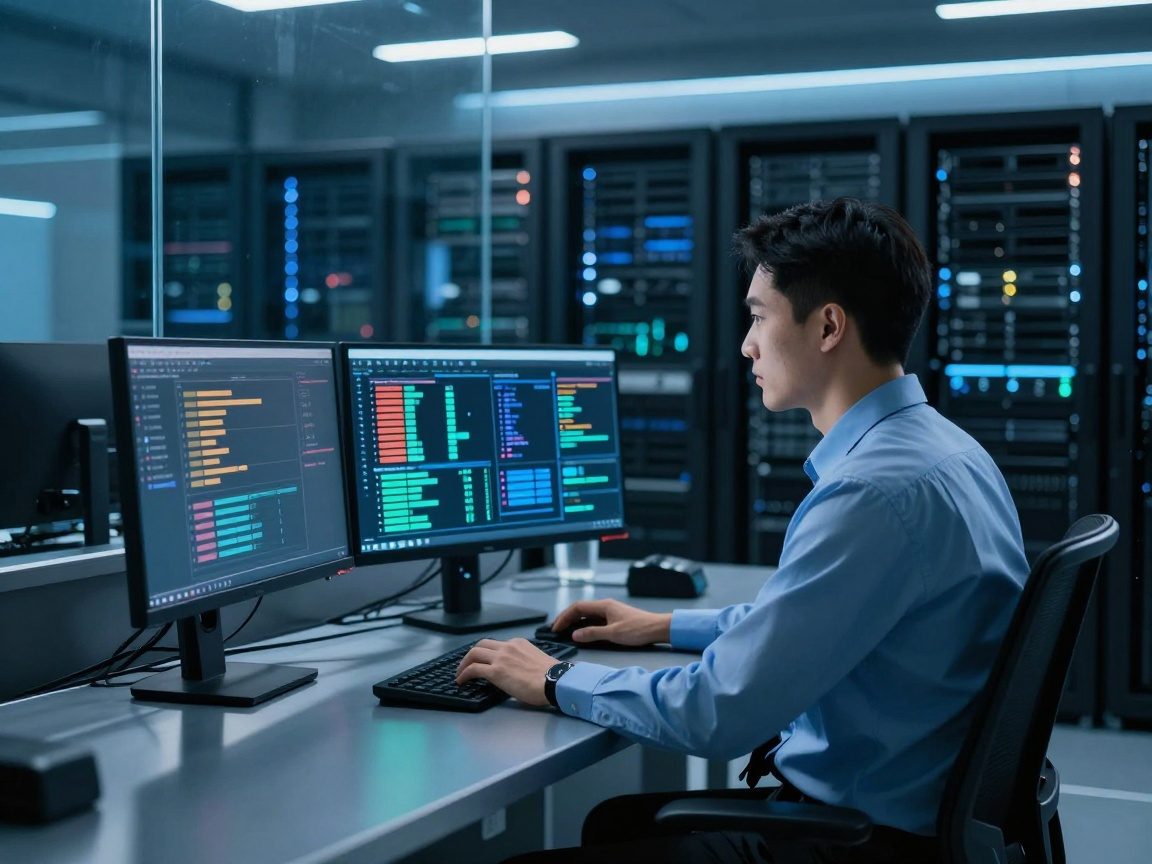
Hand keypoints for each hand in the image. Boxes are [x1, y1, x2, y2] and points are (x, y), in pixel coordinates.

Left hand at [455, 638, 556, 707]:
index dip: (487, 653)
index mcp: (518, 643)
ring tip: (460, 673)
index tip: (483, 661)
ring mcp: (501, 658)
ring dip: (464, 663)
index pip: (497, 645)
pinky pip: (473, 669)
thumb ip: (524, 660)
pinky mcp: (495, 671)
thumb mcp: (536, 660)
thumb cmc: (551, 676)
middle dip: (471, 654)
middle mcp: (508, 647)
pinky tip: (462, 680)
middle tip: (466, 664)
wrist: (555, 681)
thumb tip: (519, 671)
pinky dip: (464, 673)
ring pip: (474, 653)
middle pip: (481, 645)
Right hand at [551, 598, 671, 646]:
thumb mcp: (613, 634)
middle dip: (567, 618)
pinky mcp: (615, 618)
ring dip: (575, 622)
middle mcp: (606, 606)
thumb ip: (592, 634)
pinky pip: (595, 619)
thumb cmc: (638, 629)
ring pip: (587, 615)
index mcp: (604, 606)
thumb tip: (574, 634)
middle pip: (581, 609)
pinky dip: (585, 625)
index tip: (556, 627)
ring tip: (565, 631)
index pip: (577, 607)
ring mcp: (610, 612)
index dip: (564, 617)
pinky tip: (583, 633)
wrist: (657, 628)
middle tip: (556, 629)